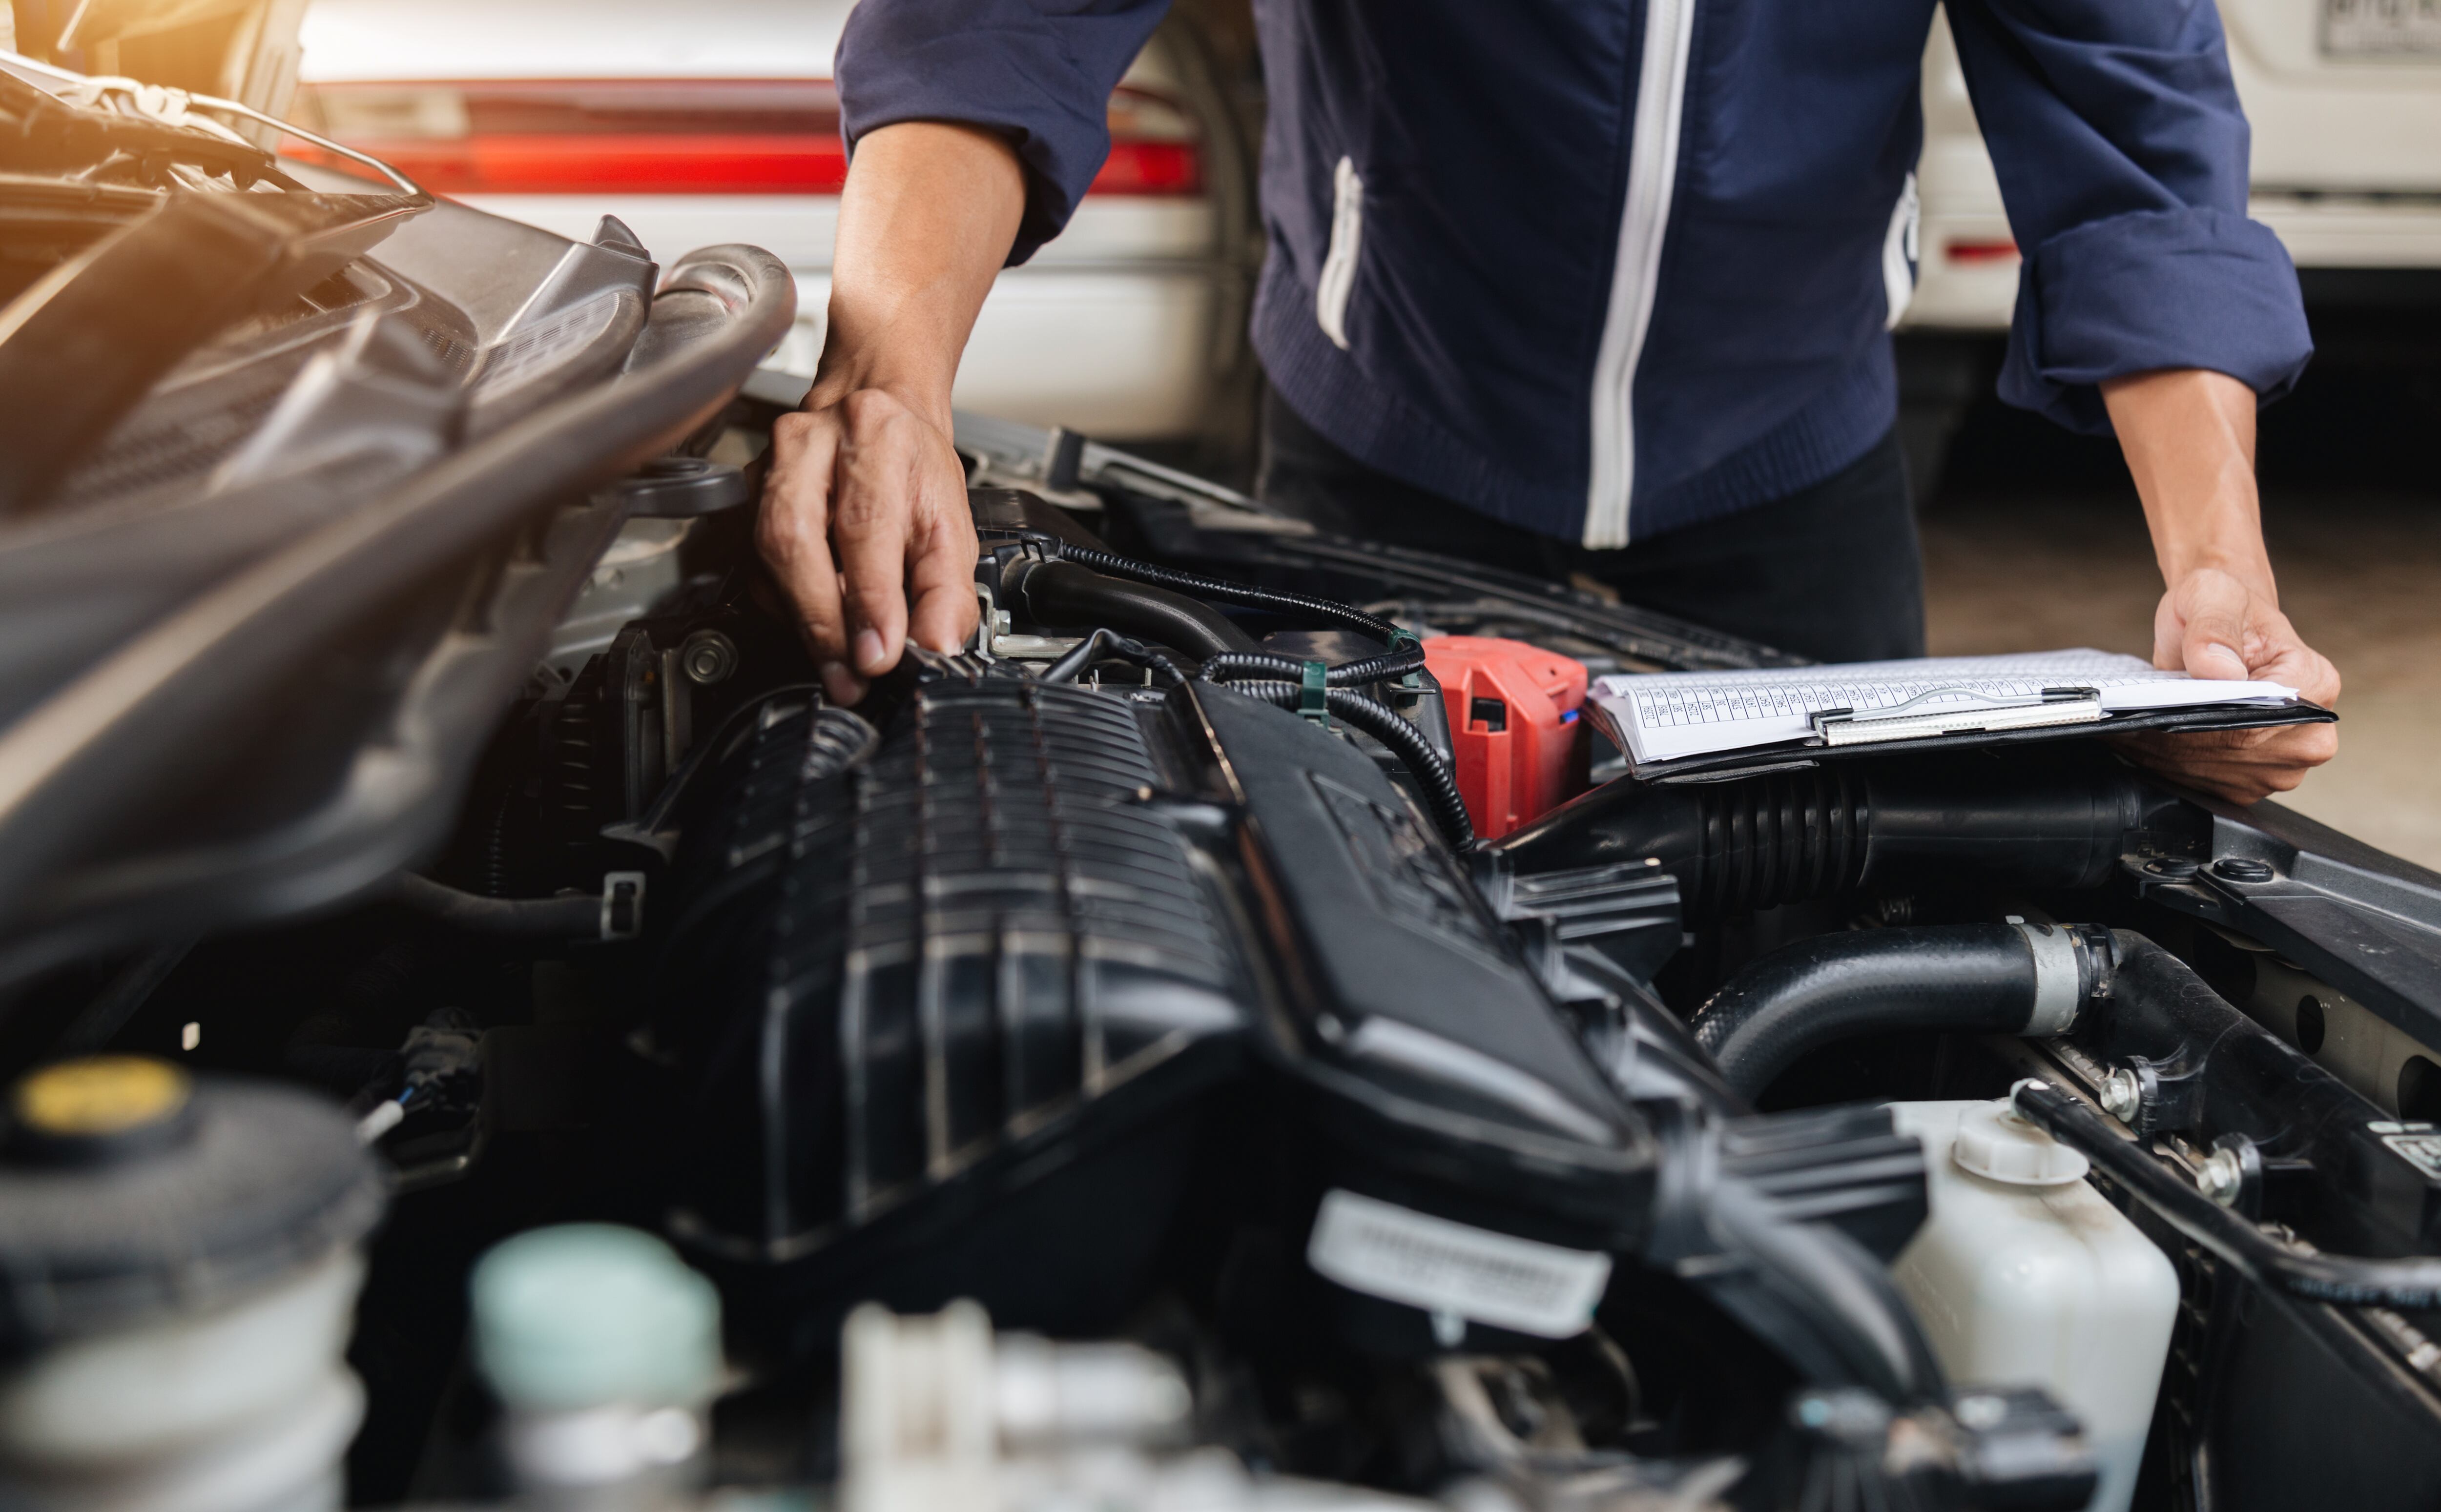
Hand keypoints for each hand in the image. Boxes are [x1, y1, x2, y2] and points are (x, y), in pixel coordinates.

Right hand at [750, 119, 1020, 703]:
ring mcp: (774, 459)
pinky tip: (811, 620)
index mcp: (879, 436)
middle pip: (801, 537)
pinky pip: (755, 554)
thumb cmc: (912, 463)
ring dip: (801, 616)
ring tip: (834, 664)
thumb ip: (949, 589)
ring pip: (770, 547)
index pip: (867, 525)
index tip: (880, 655)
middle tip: (848, 674)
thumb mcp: (952, 520)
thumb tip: (937, 647)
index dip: (870, 598)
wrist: (876, 399)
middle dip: (824, 618)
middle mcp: (818, 440)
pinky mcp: (750, 484)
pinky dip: (783, 599)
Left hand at [2114, 565, 2339, 804]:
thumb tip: (2217, 668)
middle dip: (2182, 737)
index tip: (2163, 708)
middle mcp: (2310, 730)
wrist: (2222, 625)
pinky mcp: (2253, 781)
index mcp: (2315, 683)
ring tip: (2143, 727)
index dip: (2202, 717)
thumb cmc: (2226, 610)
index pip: (2256, 719)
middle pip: (2236, 751)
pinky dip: (2174, 767)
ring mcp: (2284, 763)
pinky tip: (2151, 743)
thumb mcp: (2213, 596)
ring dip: (2173, 756)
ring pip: (2218, 774)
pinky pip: (2208, 786)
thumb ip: (2214, 627)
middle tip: (2142, 717)